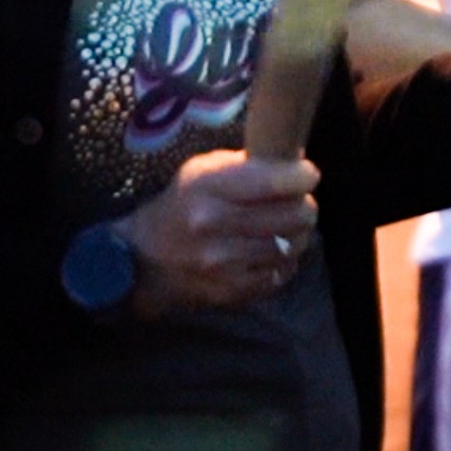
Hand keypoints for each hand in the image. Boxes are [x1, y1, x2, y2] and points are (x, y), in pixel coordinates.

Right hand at [121, 149, 320, 319]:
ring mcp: (223, 262)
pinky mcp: (231, 291)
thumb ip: (249, 163)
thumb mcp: (204, 170)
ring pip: (293, 246)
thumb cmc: (184, 204)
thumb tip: (295, 159)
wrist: (145, 258)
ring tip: (285, 227)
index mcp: (208, 185)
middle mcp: (214, 223)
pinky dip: (284, 262)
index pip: (276, 180)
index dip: (302, 176)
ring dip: (297, 235)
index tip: (306, 175)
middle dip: (304, 206)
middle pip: (295, 215)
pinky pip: (281, 274)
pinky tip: (272, 252)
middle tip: (297, 203)